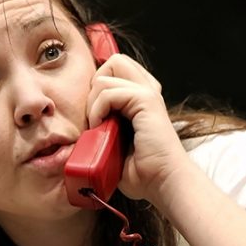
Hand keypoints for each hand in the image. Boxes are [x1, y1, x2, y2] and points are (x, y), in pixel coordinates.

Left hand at [85, 53, 190, 204]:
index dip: (98, 88)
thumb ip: (103, 126)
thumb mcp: (115, 144)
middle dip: (95, 87)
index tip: (95, 117)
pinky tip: (101, 128)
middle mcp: (146, 90)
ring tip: (98, 127)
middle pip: (112, 62)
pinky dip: (97, 110)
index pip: (113, 70)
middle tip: (96, 116)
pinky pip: (108, 93)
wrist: (163, 183)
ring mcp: (148, 93)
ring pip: (105, 75)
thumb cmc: (142, 172)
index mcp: (141, 98)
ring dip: (93, 103)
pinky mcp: (146, 101)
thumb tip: (82, 123)